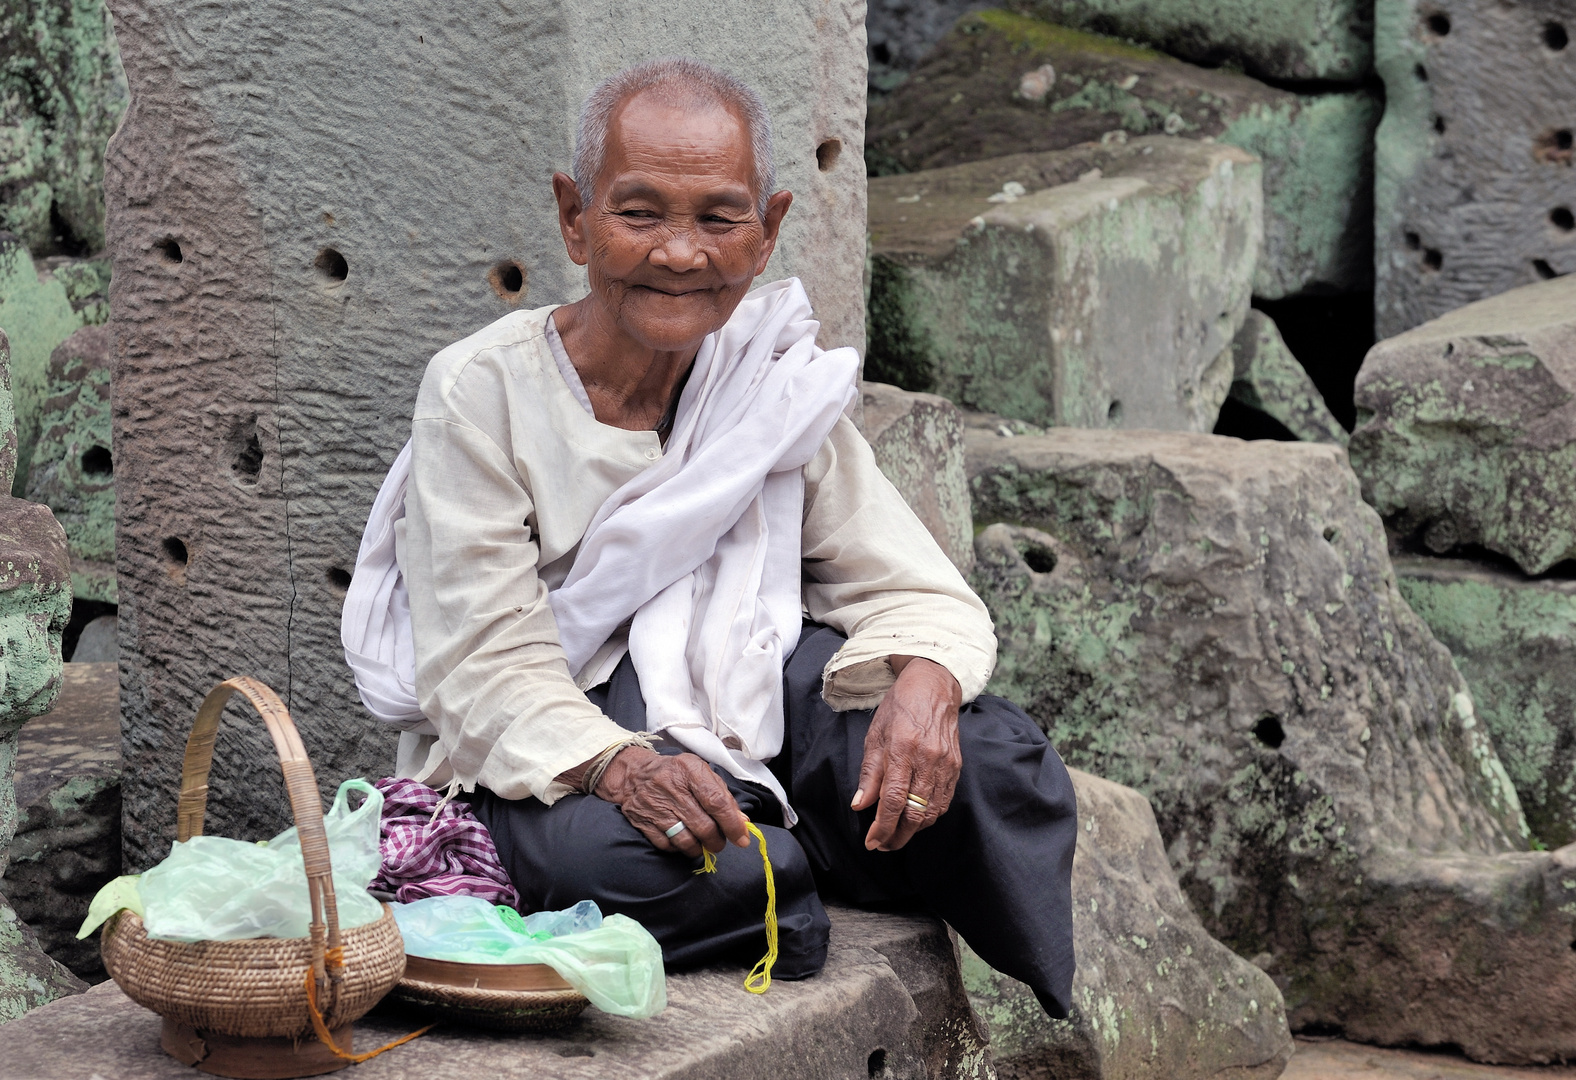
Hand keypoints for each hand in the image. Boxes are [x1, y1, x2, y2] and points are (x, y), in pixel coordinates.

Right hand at [593, 746, 751, 857]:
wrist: (634, 774)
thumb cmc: (675, 773)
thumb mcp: (701, 772)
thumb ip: (723, 795)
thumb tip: (742, 822)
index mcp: (690, 770)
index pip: (717, 802)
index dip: (732, 824)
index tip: (742, 839)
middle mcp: (671, 787)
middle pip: (703, 826)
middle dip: (717, 841)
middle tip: (719, 842)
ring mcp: (655, 806)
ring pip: (685, 840)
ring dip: (699, 848)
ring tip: (702, 843)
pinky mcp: (642, 821)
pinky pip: (667, 845)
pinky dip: (679, 848)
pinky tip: (683, 840)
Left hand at [850, 656, 962, 851]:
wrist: (934, 687)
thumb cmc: (899, 708)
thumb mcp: (875, 734)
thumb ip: (870, 773)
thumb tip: (861, 804)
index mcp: (902, 749)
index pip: (893, 800)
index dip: (883, 826)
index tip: (872, 842)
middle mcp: (927, 759)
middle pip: (915, 813)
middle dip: (898, 836)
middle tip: (883, 845)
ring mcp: (945, 764)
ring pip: (931, 812)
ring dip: (914, 830)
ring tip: (897, 834)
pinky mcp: (956, 766)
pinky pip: (944, 802)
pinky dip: (930, 816)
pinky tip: (916, 818)